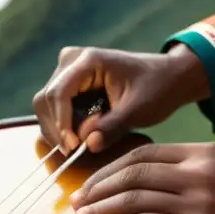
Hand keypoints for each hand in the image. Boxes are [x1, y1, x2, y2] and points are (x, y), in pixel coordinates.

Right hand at [32, 45, 208, 154]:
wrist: (169, 77)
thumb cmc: (157, 88)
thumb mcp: (138, 110)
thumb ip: (112, 127)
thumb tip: (88, 145)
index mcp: (88, 60)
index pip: (59, 94)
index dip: (61, 123)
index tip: (73, 147)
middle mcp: (71, 61)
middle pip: (45, 100)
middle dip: (56, 129)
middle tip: (73, 152)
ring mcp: (68, 71)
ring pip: (45, 106)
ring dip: (57, 129)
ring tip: (78, 147)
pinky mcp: (70, 84)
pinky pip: (55, 108)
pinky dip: (62, 126)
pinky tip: (78, 139)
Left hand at [70, 142, 214, 213]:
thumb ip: (198, 168)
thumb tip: (162, 172)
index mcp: (204, 154)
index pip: (144, 154)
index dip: (111, 169)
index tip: (92, 183)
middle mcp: (199, 172)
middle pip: (133, 173)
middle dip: (98, 188)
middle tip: (78, 202)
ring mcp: (198, 201)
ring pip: (135, 198)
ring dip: (103, 210)